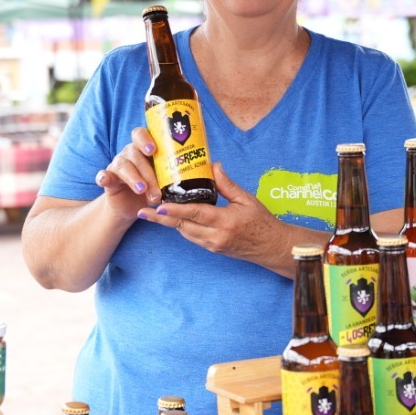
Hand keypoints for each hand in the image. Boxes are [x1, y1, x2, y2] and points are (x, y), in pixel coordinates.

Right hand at [93, 126, 162, 221]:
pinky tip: (103, 180)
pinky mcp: (108, 179)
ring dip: (133, 178)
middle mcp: (129, 153)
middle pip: (135, 155)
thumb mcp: (164, 182)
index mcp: (144, 149)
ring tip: (142, 190)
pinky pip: (104, 175)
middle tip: (157, 189)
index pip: (141, 135)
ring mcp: (117, 165)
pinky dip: (103, 177)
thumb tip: (187, 181)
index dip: (145, 139)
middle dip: (147, 172)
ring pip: (123, 165)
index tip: (153, 150)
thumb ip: (171, 177)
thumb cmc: (153, 189)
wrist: (134, 206)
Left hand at [139, 162, 287, 267]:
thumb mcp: (247, 199)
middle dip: (162, 220)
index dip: (175, 211)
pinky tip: (173, 219)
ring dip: (170, 224)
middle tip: (143, 212)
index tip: (159, 207)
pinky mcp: (213, 249)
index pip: (195, 214)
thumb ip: (227, 184)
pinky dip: (182, 227)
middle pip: (183, 227)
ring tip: (153, 213)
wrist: (272, 247)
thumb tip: (213, 165)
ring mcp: (213, 245)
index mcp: (225, 221)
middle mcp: (216, 236)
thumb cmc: (262, 222)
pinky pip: (192, 237)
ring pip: (185, 233)